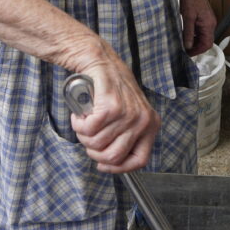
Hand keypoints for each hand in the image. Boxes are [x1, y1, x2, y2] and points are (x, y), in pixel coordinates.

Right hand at [68, 47, 160, 173]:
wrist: (101, 61)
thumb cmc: (112, 89)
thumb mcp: (129, 114)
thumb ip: (126, 136)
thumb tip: (110, 163)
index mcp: (150, 125)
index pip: (140, 160)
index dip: (119, 168)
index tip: (103, 165)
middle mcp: (143, 120)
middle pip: (113, 156)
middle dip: (94, 152)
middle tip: (88, 139)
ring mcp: (128, 114)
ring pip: (97, 144)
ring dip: (83, 136)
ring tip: (83, 122)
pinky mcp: (111, 106)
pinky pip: (89, 130)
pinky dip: (78, 125)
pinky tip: (80, 116)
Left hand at [178, 0, 216, 55]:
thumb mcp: (187, 18)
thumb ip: (188, 33)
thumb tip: (188, 46)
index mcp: (209, 25)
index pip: (207, 44)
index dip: (198, 51)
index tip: (188, 54)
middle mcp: (210, 23)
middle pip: (205, 41)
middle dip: (196, 47)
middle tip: (184, 50)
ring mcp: (207, 20)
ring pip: (202, 36)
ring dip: (194, 40)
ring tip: (183, 42)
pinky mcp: (202, 17)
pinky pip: (199, 30)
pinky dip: (193, 34)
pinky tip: (184, 33)